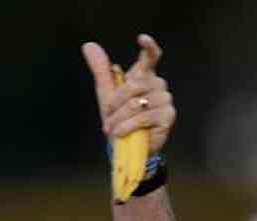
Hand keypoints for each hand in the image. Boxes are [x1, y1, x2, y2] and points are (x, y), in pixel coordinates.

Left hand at [83, 34, 175, 153]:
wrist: (125, 146)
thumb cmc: (118, 118)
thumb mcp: (106, 94)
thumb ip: (100, 70)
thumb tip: (89, 46)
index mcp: (144, 76)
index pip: (150, 57)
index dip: (148, 47)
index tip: (142, 39)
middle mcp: (158, 85)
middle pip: (134, 85)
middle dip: (116, 103)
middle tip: (109, 117)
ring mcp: (165, 100)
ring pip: (136, 103)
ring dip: (119, 118)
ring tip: (115, 129)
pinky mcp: (167, 116)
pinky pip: (143, 117)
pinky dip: (127, 127)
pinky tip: (121, 133)